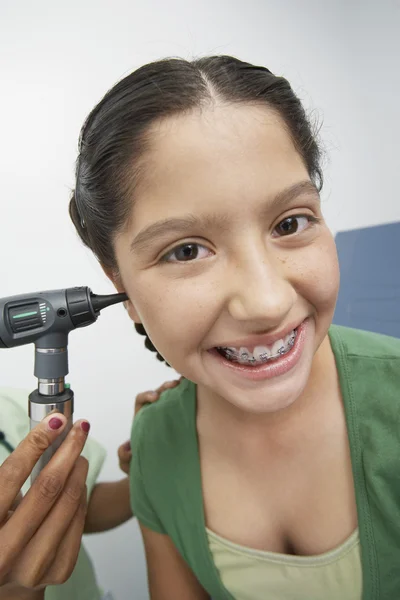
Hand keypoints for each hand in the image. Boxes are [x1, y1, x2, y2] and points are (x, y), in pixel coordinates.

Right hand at [0, 413, 90, 595]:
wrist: (2, 585)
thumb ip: (8, 478)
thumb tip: (44, 431)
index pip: (10, 475)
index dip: (36, 442)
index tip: (55, 421)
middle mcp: (4, 552)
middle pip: (48, 487)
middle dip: (68, 450)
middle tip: (79, 428)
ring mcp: (33, 565)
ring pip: (68, 502)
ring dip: (78, 469)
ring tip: (79, 453)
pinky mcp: (59, 571)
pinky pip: (78, 520)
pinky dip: (80, 494)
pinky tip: (77, 481)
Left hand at [117, 378, 181, 474]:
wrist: (151, 473)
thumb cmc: (138, 464)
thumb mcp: (128, 463)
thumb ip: (124, 456)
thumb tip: (128, 448)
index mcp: (141, 420)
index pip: (141, 400)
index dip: (147, 396)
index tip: (155, 398)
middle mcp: (153, 415)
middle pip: (159, 394)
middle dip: (165, 387)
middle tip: (174, 385)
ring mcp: (166, 418)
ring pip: (171, 398)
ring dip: (178, 391)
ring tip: (186, 387)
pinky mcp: (178, 423)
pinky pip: (182, 409)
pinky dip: (187, 401)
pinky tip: (196, 397)